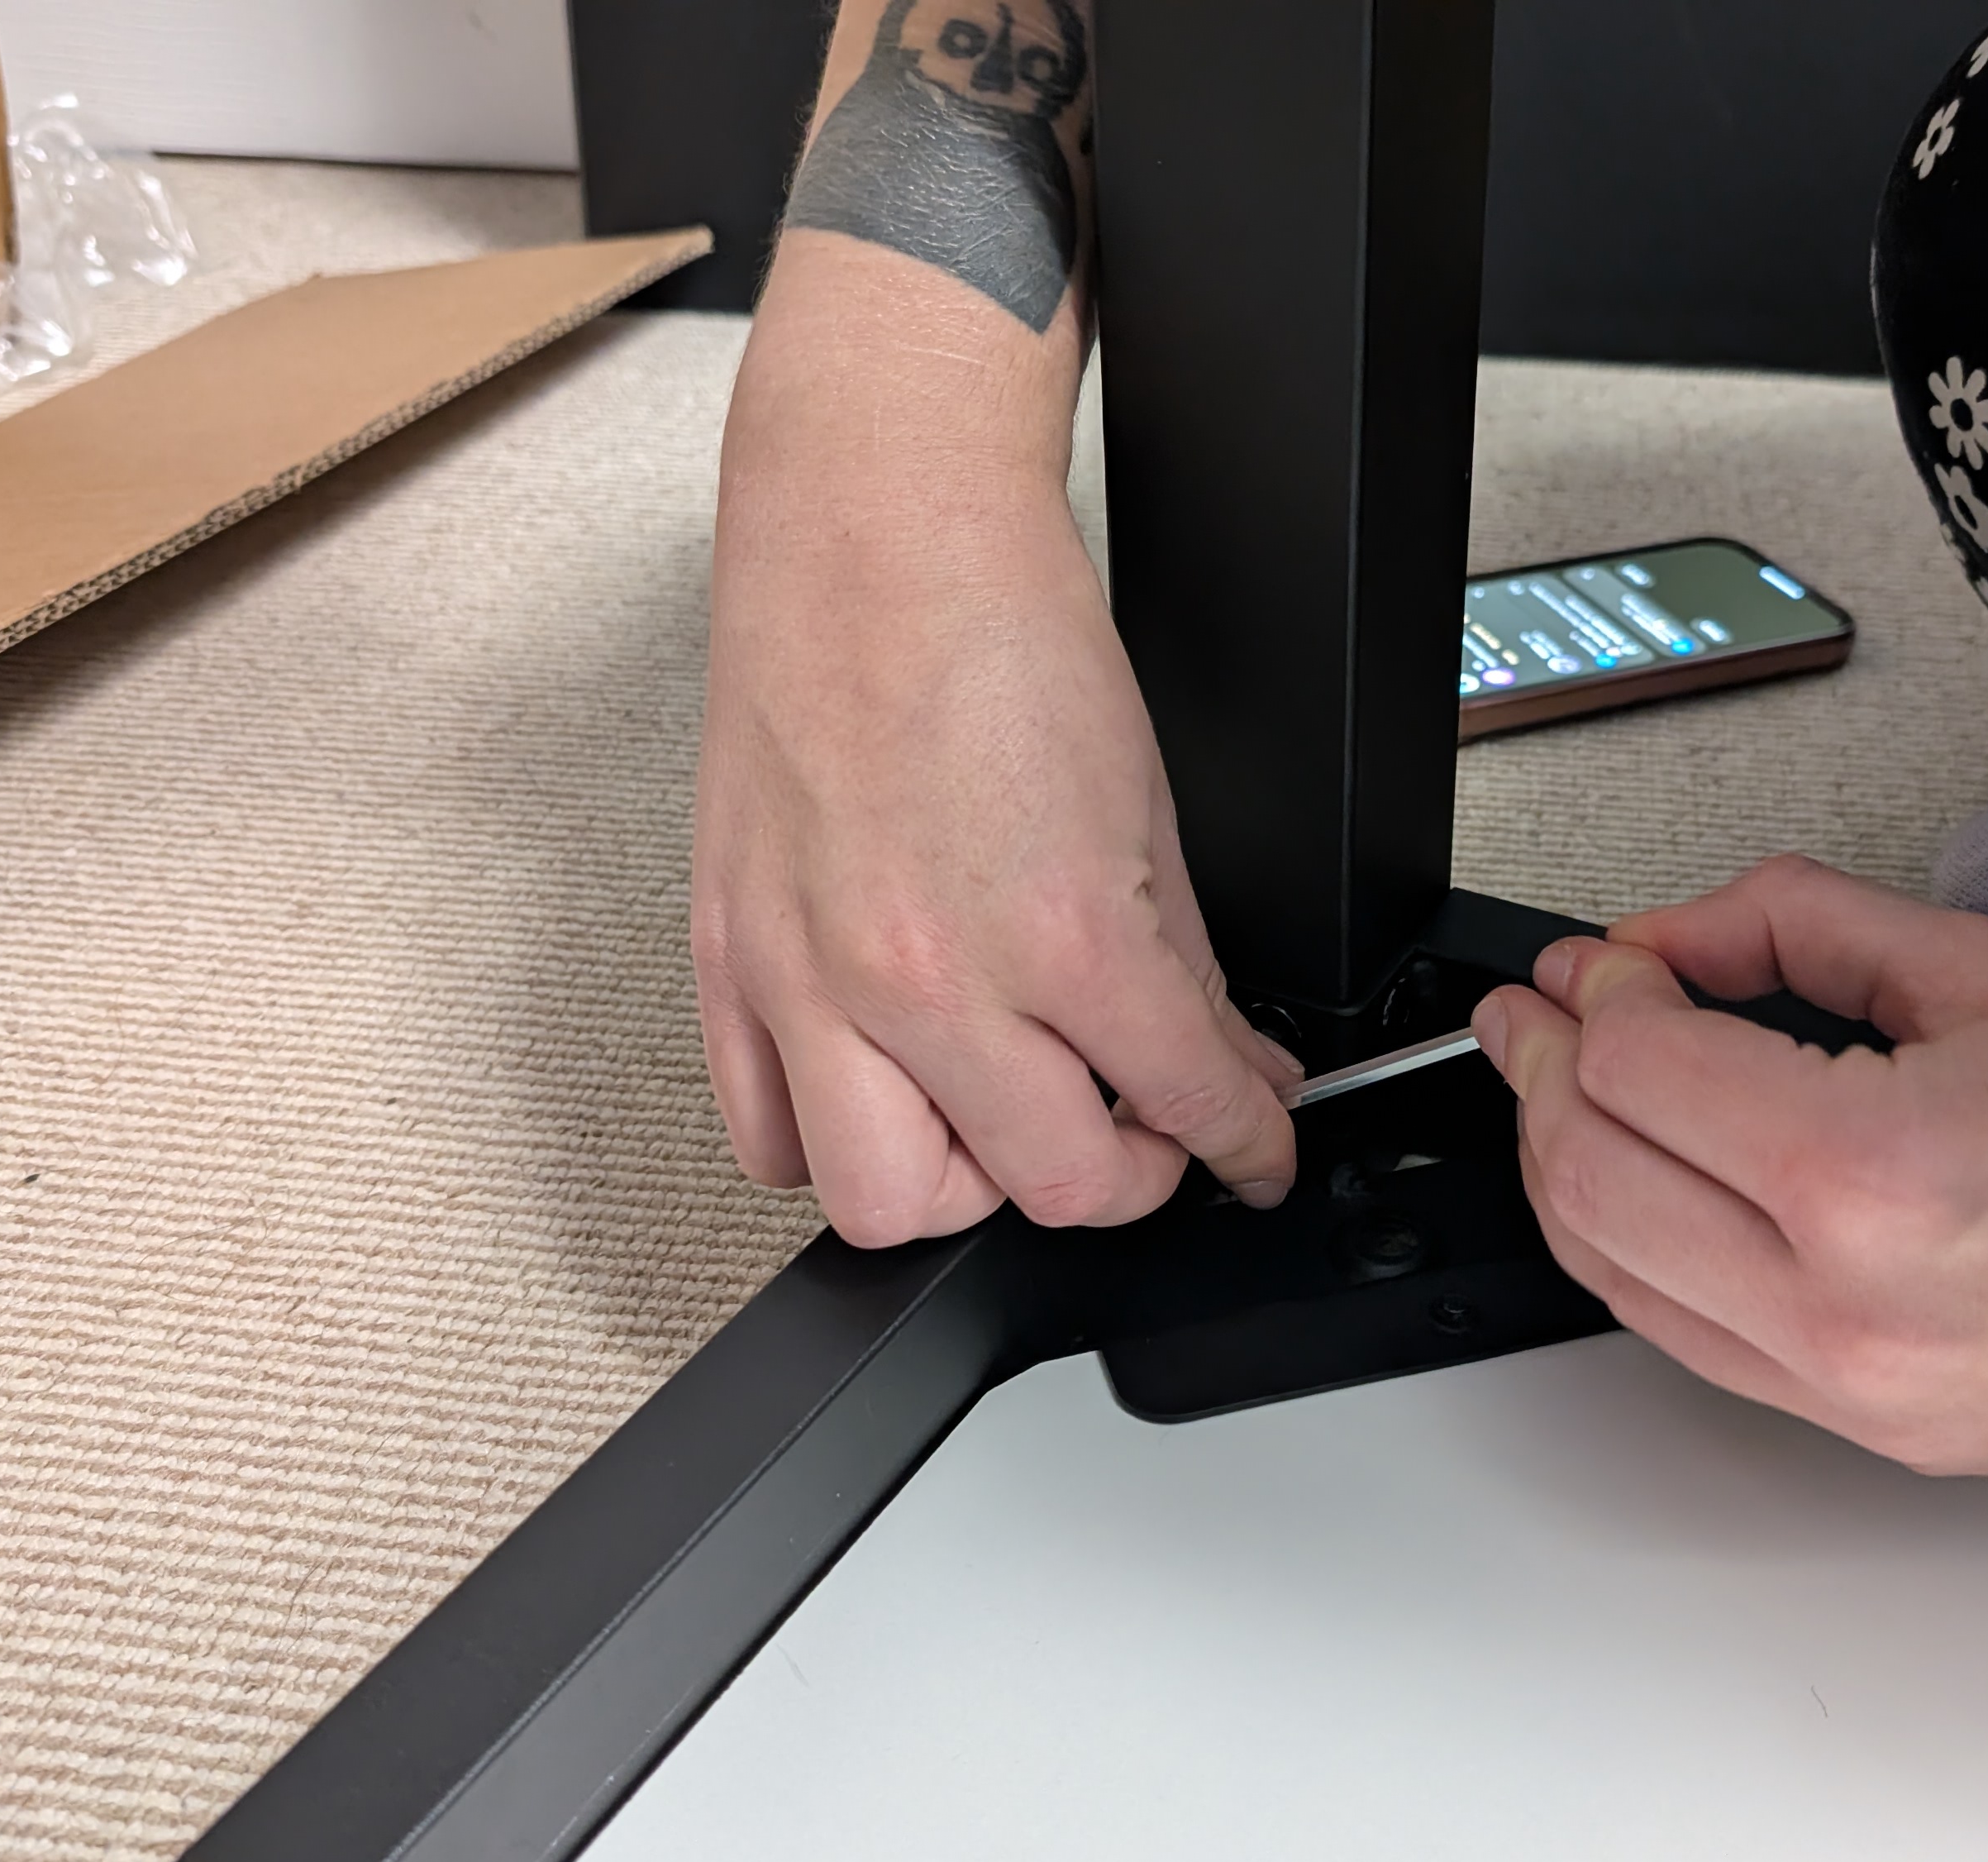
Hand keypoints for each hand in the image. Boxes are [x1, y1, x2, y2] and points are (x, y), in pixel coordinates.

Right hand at [693, 271, 1296, 1245]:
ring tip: (1005, 1124)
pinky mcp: (732, 963)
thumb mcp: (1151, 808)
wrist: (876, 530)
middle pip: (1047, 1190)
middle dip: (1125, 1173)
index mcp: (1061, 935)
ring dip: (969, 1185)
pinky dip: (833, 1146)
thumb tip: (1225, 1062)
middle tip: (1143, 1128)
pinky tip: (888, 1094)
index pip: (1185, 1108)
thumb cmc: (1001, 632)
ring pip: (890, 1205)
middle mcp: (926, 982)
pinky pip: (769, 1139)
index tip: (1255, 1151)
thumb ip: (1185, 963)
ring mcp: (811, 982)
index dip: (1247, 1147)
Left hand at [1471, 856, 1987, 1476]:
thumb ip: (1795, 928)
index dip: (1601, 996)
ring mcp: (1859, 1397)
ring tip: (1573, 1089)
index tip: (1615, 959)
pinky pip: (1701, 1349)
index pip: (1636, 1074)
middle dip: (1544, 1082)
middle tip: (1546, 1014)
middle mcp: (1846, 1312)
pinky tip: (1655, 1187)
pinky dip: (1648, 1259)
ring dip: (1571, 1174)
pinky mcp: (1884, 1439)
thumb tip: (1670, 939)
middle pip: (1589, 1186)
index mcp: (1870, 1177)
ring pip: (1620, 1285)